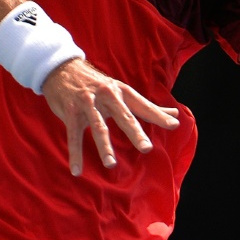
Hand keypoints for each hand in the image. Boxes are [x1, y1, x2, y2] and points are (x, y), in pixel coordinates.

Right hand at [41, 57, 180, 175]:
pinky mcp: (71, 111)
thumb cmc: (99, 85)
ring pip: (98, 127)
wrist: (63, 69)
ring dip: (104, 146)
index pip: (144, 105)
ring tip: (111, 164)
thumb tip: (176, 114)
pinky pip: (73, 136)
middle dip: (135, 132)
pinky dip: (75, 154)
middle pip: (124, 116)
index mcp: (122, 92)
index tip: (174, 125)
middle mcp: (108, 96)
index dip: (159, 115)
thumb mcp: (122, 91)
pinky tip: (77, 170)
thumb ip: (147, 106)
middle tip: (147, 148)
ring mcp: (88, 103)